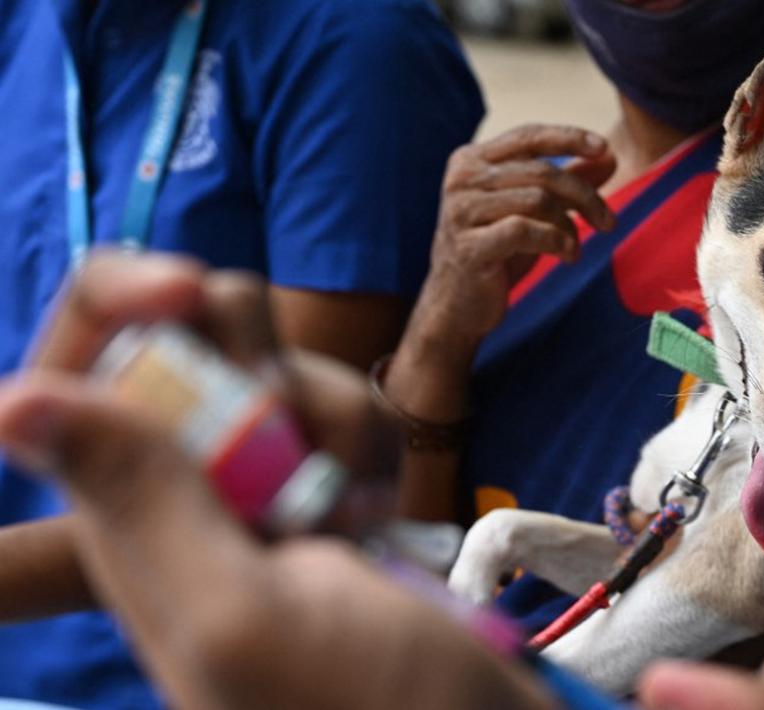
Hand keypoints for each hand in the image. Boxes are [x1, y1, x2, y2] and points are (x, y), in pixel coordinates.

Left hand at [0, 252, 551, 708]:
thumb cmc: (374, 706)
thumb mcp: (244, 616)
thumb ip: (137, 504)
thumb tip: (11, 401)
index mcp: (113, 532)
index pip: (63, 390)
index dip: (112, 309)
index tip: (180, 293)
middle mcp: (172, 498)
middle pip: (183, 343)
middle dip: (255, 367)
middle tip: (296, 445)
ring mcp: (255, 486)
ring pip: (277, 365)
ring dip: (332, 417)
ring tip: (355, 514)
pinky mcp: (324, 481)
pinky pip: (341, 403)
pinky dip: (373, 443)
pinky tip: (380, 513)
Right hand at [411, 124, 615, 347]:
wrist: (457, 305)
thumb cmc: (497, 253)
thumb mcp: (533, 211)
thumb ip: (567, 181)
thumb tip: (610, 156)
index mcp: (472, 161)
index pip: (528, 136)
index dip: (569, 137)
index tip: (604, 147)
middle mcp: (462, 179)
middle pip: (541, 172)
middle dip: (584, 195)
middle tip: (608, 222)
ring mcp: (461, 212)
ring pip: (537, 200)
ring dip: (568, 226)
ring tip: (574, 248)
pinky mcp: (468, 247)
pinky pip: (524, 231)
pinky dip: (555, 241)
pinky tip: (567, 255)